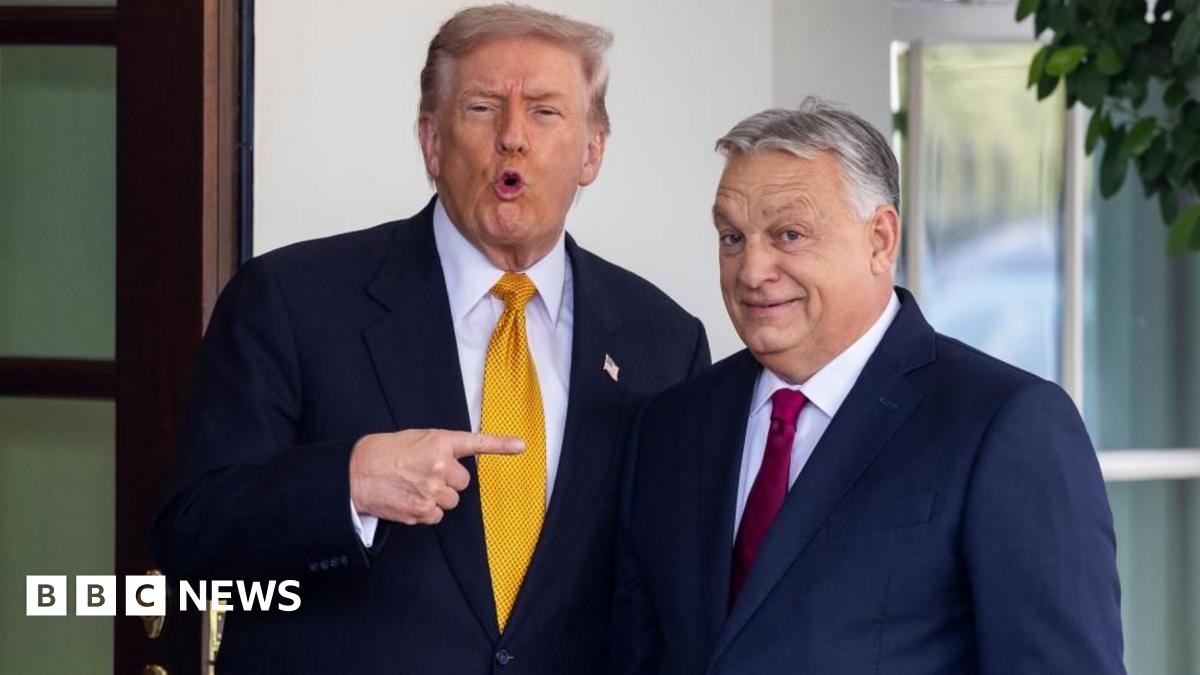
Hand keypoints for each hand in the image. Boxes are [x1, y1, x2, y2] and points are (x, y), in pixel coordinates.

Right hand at [349, 429, 522, 524]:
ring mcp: (432, 490)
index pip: (476, 443)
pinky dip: (426, 512)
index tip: (521, 445)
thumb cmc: (382, 453)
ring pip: (451, 501)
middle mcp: (439, 465)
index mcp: (439, 442)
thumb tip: (455, 463)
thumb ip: (440, 448)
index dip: (501, 445)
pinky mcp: (422, 510)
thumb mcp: (415, 439)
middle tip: (424, 475)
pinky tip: (409, 500)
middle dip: (448, 481)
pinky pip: (437, 516)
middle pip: (463, 482)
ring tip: (413, 487)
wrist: (355, 473)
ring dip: (437, 497)